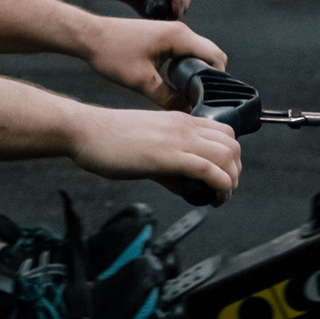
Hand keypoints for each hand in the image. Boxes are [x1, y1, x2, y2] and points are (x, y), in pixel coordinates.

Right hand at [62, 103, 243, 202]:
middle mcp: (183, 126)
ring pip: (227, 155)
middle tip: (225, 189)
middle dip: (236, 170)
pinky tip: (215, 198)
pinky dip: (220, 186)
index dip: (230, 156)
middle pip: (232, 144)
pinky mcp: (168, 156)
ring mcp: (177, 139)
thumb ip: (168, 166)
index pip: (223, 131)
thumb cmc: (106, 138)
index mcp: (178, 120)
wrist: (83, 131)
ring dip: (231, 179)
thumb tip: (186, 185)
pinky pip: (209, 170)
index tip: (223, 174)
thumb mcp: (146, 147)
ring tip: (221, 196)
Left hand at [74, 16, 225, 104]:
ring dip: (197, 72)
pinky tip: (174, 83)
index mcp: (179, 36)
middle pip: (210, 55)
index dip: (218, 80)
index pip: (216, 57)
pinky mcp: (162, 37)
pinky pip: (184, 53)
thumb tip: (187, 112)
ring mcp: (171, 32)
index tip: (211, 98)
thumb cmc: (109, 51)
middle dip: (209, 78)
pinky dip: (186, 67)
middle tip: (200, 99)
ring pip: (197, 54)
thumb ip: (168, 98)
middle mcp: (179, 31)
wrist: (88, 36)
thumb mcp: (141, 81)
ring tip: (188, 94)